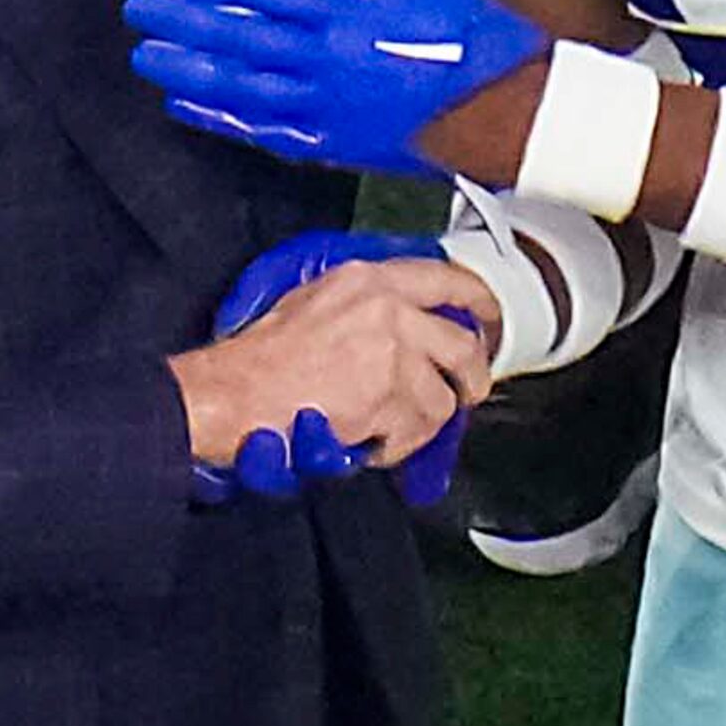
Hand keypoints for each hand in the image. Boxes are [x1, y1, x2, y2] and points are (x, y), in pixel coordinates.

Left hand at [124, 0, 547, 176]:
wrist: (509, 110)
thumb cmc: (468, 33)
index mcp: (347, 11)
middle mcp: (327, 61)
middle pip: (236, 37)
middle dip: (180, 22)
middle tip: (138, 8)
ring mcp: (325, 108)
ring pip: (239, 88)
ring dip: (185, 72)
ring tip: (144, 56)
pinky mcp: (331, 145)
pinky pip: (263, 132)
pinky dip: (220, 119)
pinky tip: (185, 106)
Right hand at [169, 256, 497, 474]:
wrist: (235, 395)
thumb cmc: (260, 358)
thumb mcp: (311, 302)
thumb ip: (363, 305)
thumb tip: (405, 326)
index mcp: (366, 280)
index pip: (444, 278)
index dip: (477, 300)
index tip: (489, 317)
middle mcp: (387, 308)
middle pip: (463, 343)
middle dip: (472, 375)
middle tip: (467, 392)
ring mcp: (393, 352)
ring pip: (443, 397)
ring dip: (420, 422)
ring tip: (387, 428)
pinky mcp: (391, 396)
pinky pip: (419, 432)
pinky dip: (398, 446)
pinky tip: (369, 441)